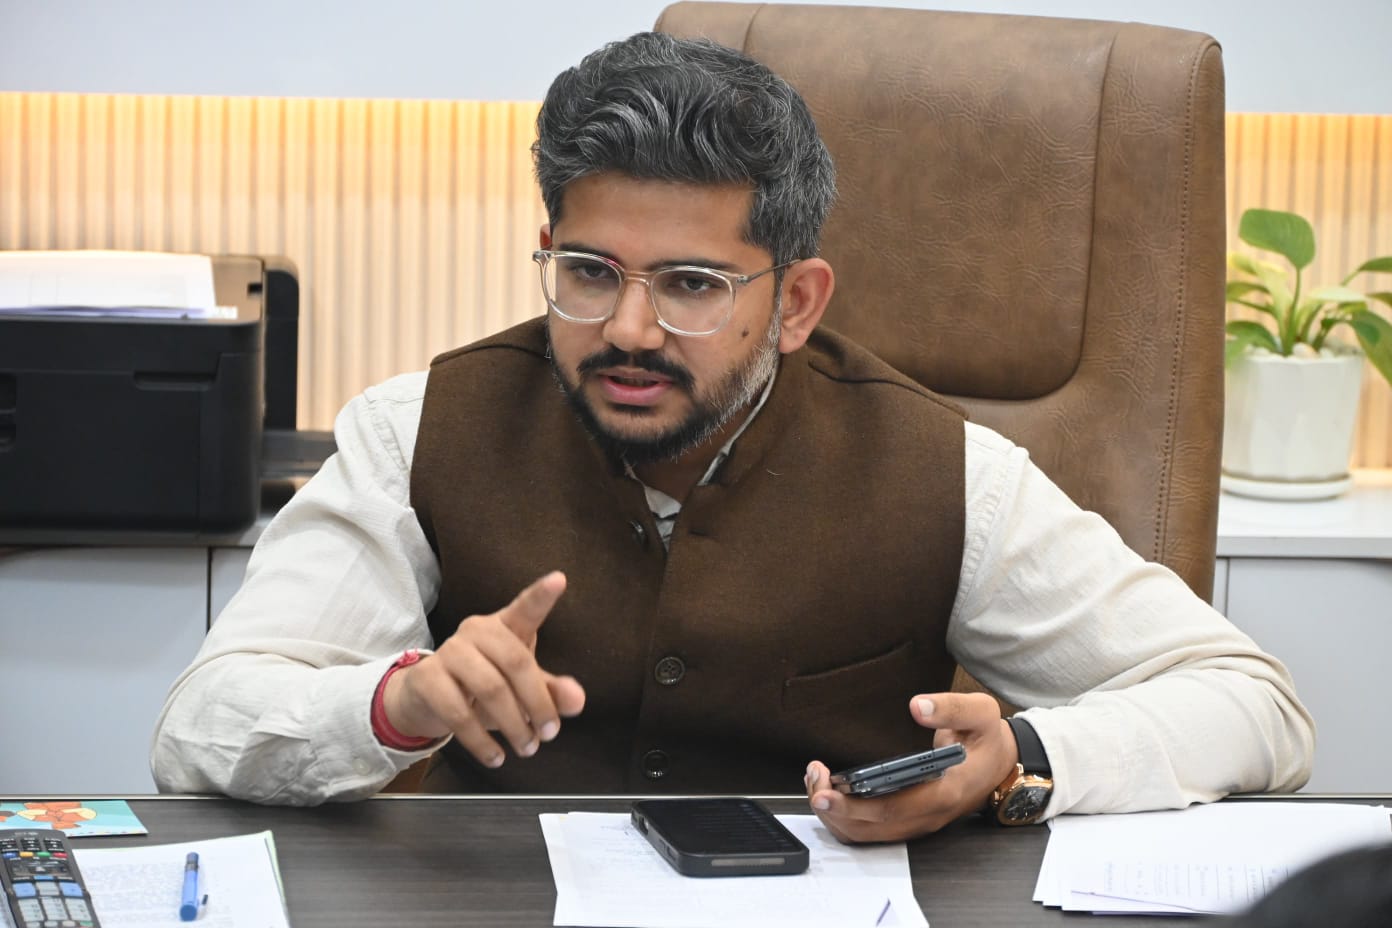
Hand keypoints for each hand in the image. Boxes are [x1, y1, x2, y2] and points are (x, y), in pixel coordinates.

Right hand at [382, 571, 585, 766]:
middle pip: (516, 662)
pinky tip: (495, 756)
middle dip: (538, 703)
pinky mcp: (427, 678)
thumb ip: (552, 692)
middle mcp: (477, 631)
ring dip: (514, 725)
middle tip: (549, 734)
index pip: (526, 608)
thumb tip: (577, 701)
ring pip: (490, 689)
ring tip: (526, 748)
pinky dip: (482, 741)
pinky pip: (460, 713)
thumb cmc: (483, 687)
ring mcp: (449, 651)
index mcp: (505, 627)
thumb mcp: (521, 689)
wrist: (426, 700)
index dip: (541, 595)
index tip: (559, 580)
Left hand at [804, 692, 1017, 842]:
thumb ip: (951, 708)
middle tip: (814, 777)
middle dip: (834, 808)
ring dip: (836, 814)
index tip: (825, 791)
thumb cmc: (987, 740)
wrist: (1002, 764)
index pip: (893, 809)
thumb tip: (917, 706)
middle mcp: (928, 814)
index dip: (855, 806)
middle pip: (871, 827)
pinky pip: (871, 830)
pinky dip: (845, 817)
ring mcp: (918, 822)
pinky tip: (830, 790)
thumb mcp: (981, 713)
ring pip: (867, 834)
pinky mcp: (910, 821)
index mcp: (945, 792)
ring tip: (817, 779)